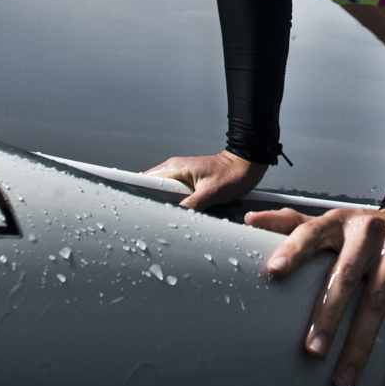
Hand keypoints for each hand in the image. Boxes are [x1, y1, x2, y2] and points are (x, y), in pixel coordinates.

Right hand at [145, 150, 266, 210]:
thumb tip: (175, 215)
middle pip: (151, 189)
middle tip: (153, 220)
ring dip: (164, 205)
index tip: (137, 208)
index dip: (138, 194)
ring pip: (163, 194)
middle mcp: (175, 170)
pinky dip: (174, 205)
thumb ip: (192, 204)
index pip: (145, 180)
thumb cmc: (232, 174)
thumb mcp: (212, 192)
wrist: (247, 165)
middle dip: (151, 204)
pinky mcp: (188, 183)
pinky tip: (179, 214)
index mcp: (175, 168)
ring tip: (166, 219)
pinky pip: (174, 195)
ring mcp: (181, 176)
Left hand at [243, 204, 384, 385]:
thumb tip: (250, 220)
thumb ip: (294, 224)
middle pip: (344, 277)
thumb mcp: (333, 222)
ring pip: (377, 304)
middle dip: (328, 316)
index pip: (312, 233)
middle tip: (312, 351)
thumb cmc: (367, 230)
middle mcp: (369, 235)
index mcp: (340, 223)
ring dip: (360, 347)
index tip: (273, 272)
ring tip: (343, 380)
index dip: (293, 251)